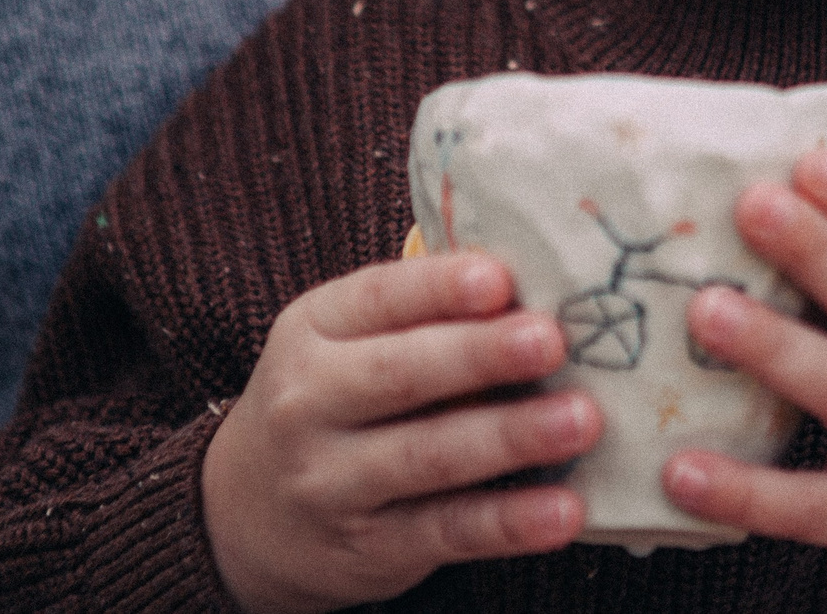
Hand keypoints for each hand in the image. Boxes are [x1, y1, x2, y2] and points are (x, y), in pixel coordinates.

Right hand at [200, 252, 604, 613]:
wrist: (246, 512)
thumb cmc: (337, 397)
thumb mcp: (347, 340)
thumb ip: (423, 310)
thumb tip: (538, 278)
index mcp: (313, 329)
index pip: (377, 298)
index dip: (440, 287)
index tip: (500, 279)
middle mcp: (310, 403)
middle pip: (400, 374)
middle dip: (480, 355)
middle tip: (552, 340)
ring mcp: (333, 481)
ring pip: (428, 456)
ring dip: (510, 437)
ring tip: (581, 420)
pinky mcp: (370, 547)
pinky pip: (448, 531)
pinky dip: (509, 522)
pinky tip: (563, 510)